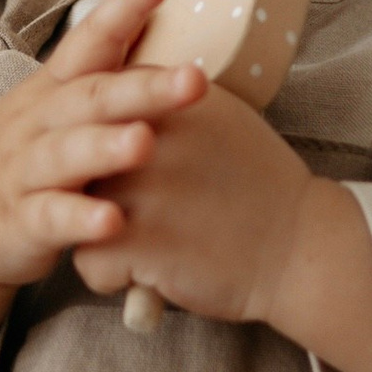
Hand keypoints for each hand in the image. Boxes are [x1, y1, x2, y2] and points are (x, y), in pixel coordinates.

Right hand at [0, 0, 205, 291]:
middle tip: (194, 79)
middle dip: (142, 87)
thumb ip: (108, 78)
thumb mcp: (60, 109)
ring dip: (105, 147)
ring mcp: (23, 170)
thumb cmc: (32, 155)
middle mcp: (36, 120)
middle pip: (89, 96)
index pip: (90, 40)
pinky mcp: (20, 221)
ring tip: (145, 143)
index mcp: (54, 88)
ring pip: (65, 154)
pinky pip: (50, 218)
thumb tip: (177, 38)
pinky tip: (114, 222)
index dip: (125, 7)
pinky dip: (80, 219)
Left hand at [76, 110, 371, 371]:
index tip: (126, 169)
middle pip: (76, 161)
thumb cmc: (259, 182)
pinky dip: (112, 277)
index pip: (93, 110)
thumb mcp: (215, 114)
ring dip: (97, 234)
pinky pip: (88, 263)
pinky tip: (150, 274)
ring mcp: (135, 190)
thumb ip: (162, 99)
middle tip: (124, 213)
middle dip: (90, 190)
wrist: (299, 246)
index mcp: (161, 96)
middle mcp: (141, 134)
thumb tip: (117, 94)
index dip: (101, 146)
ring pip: (71, 214)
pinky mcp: (133, 243)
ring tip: (139, 244)